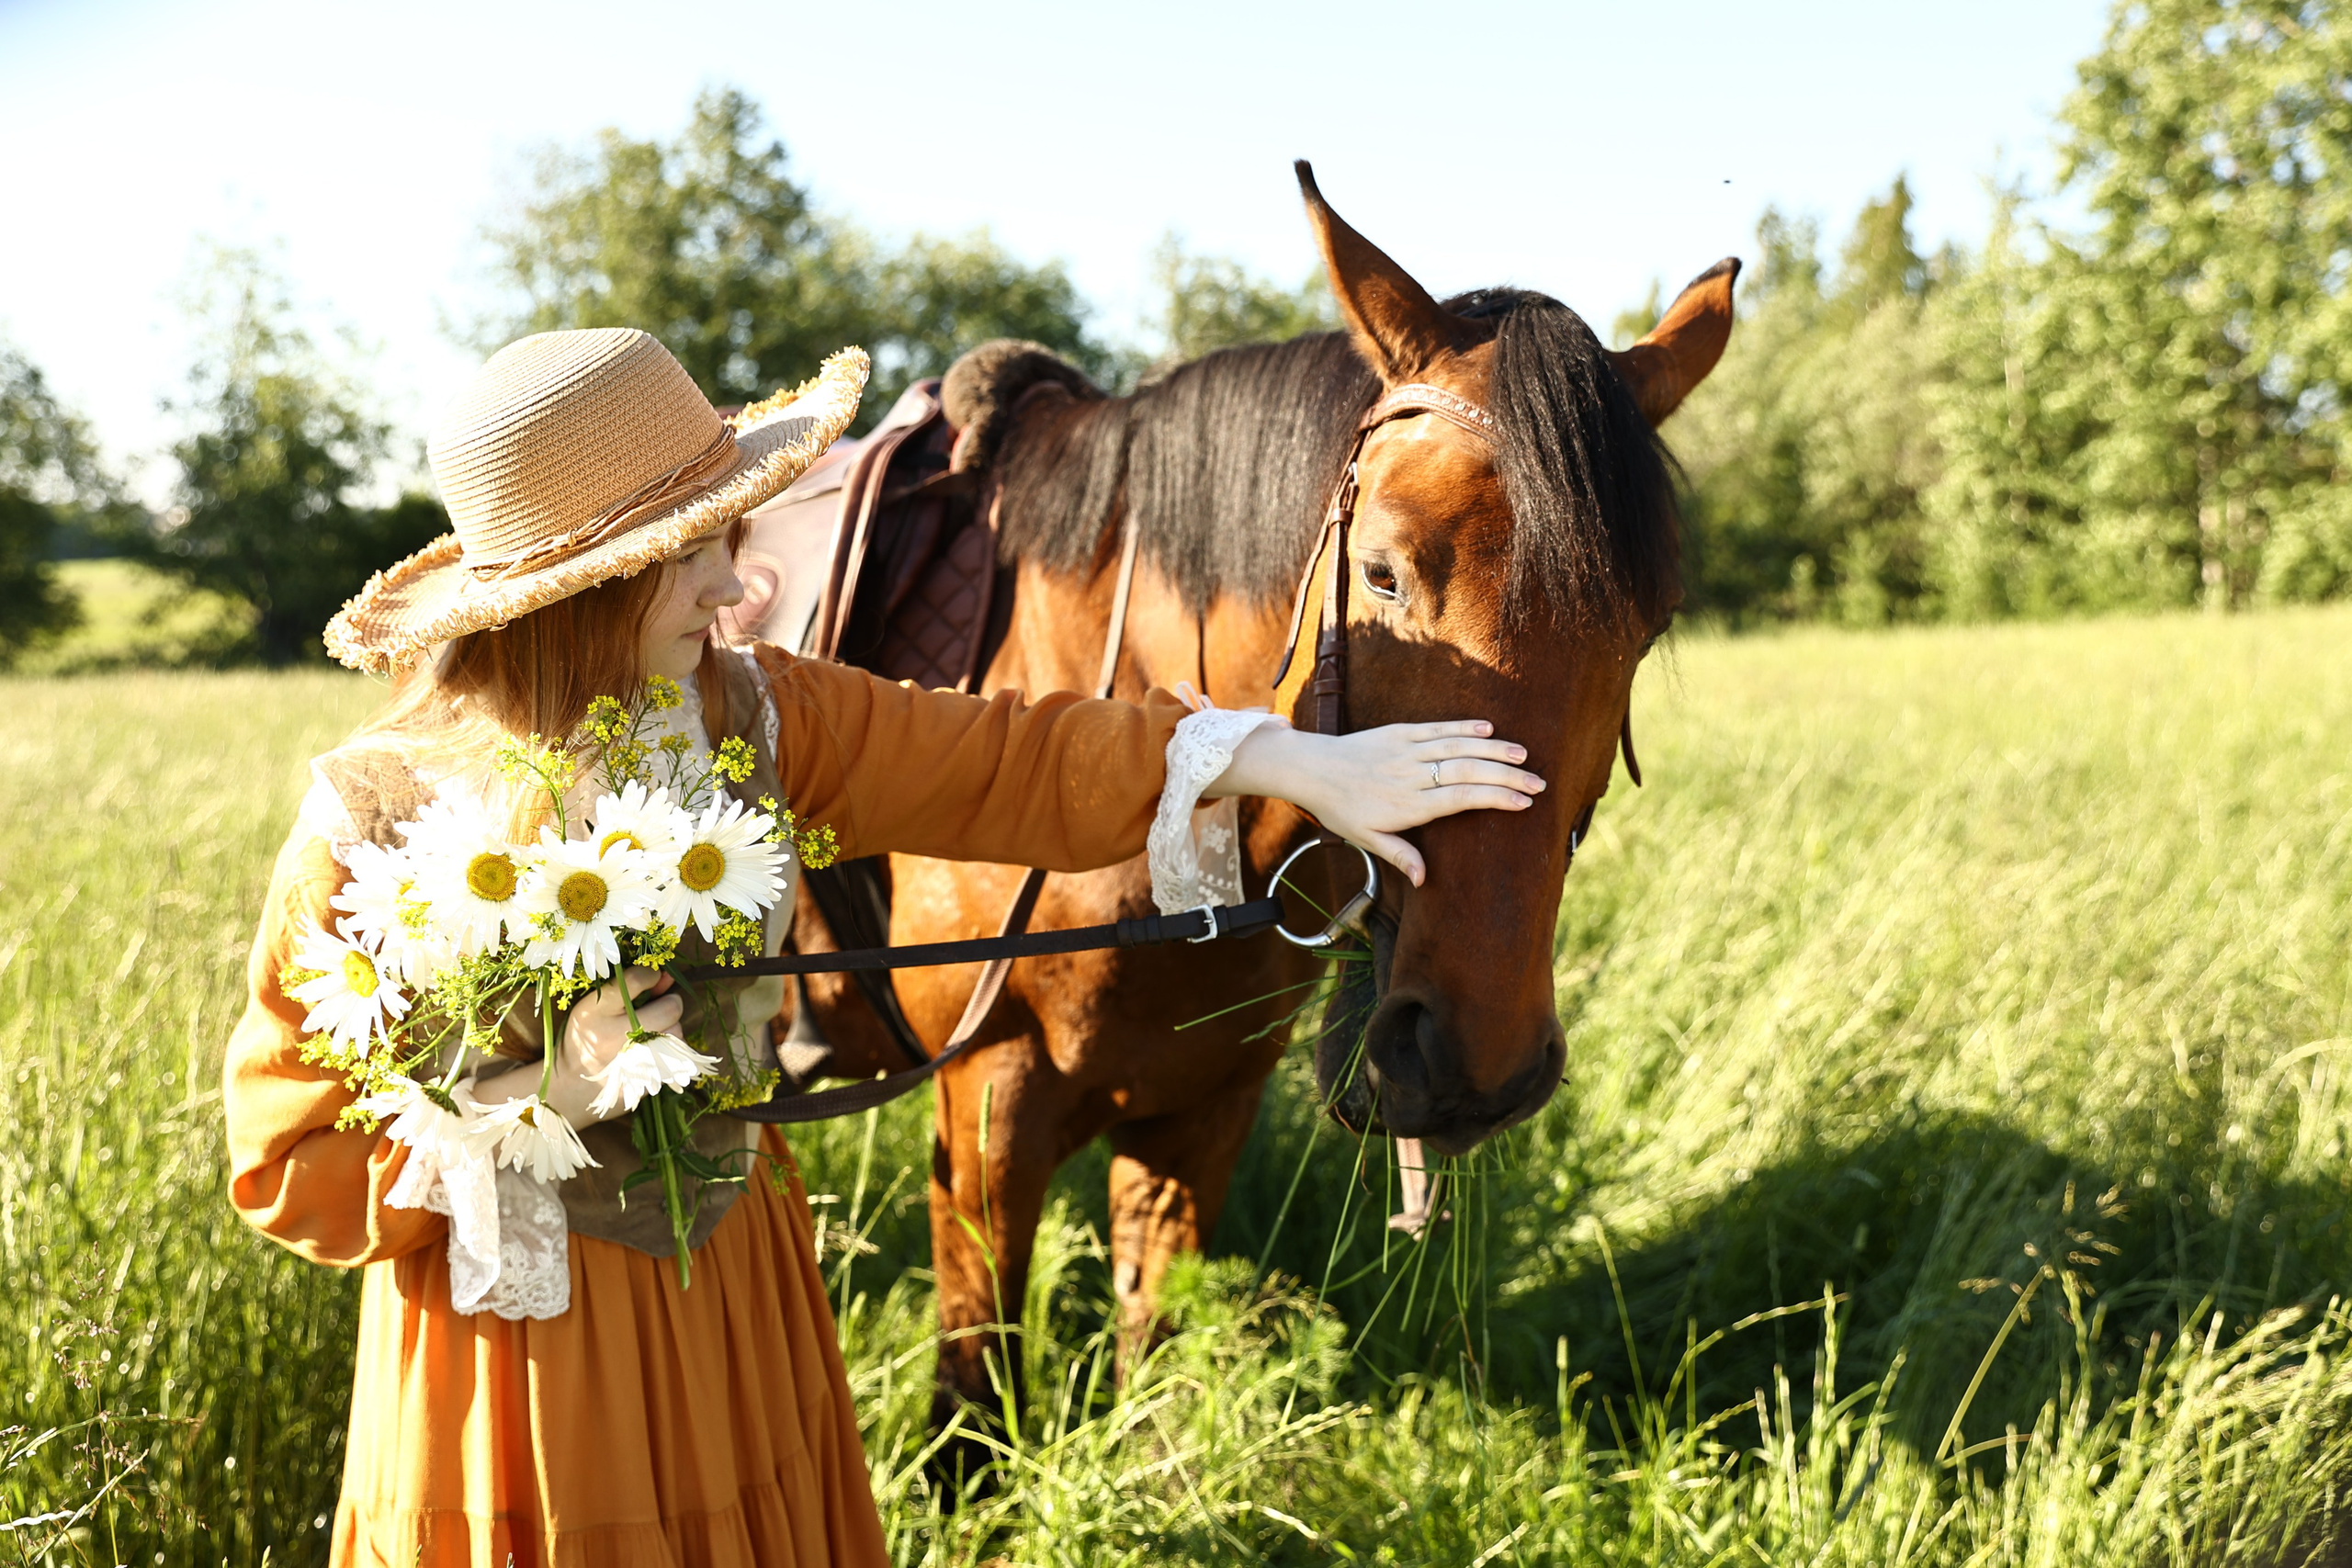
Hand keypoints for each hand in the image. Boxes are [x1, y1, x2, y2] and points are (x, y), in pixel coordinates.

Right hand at [471, 967, 681, 1124]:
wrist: (569, 1086)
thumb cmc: (584, 1039)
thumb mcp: (594, 1009)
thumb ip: (629, 989)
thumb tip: (667, 977)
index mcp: (592, 1013)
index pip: (635, 980)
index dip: (651, 974)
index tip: (653, 977)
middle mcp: (611, 1037)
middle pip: (669, 1008)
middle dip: (670, 1003)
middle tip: (659, 1007)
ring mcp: (629, 1063)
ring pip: (676, 1033)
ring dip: (671, 1029)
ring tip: (653, 1032)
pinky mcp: (643, 1083)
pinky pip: (675, 1058)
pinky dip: (669, 1052)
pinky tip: (652, 1052)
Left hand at [1206, 719, 1544, 885]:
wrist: (1310, 769)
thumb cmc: (1339, 808)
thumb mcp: (1365, 839)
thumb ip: (1399, 855)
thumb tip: (1424, 879)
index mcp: (1407, 804)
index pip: (1460, 799)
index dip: (1495, 798)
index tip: (1524, 802)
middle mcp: (1411, 775)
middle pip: (1467, 771)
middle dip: (1506, 776)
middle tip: (1538, 782)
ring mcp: (1406, 750)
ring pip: (1457, 746)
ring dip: (1493, 749)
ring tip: (1523, 755)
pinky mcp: (1399, 732)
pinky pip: (1436, 728)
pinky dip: (1464, 727)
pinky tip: (1489, 729)